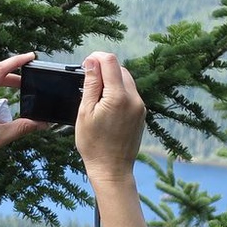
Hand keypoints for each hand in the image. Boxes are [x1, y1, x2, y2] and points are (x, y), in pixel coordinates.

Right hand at [74, 52, 145, 183]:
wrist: (111, 169)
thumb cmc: (93, 144)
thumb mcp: (85, 112)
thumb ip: (91, 84)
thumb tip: (92, 62)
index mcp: (118, 97)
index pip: (110, 61)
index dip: (96, 57)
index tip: (85, 64)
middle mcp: (134, 98)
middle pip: (120, 69)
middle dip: (104, 69)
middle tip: (88, 81)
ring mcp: (140, 106)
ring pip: (126, 80)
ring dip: (111, 80)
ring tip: (96, 96)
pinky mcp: (141, 113)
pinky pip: (130, 94)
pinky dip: (118, 92)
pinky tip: (106, 106)